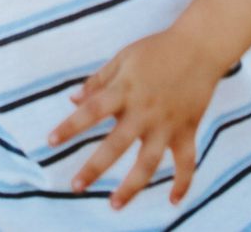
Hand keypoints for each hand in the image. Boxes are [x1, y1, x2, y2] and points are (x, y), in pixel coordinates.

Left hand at [48, 29, 218, 209]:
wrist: (200, 46)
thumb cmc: (157, 49)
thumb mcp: (124, 58)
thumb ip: (99, 80)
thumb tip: (73, 100)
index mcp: (125, 90)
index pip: (92, 111)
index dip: (70, 126)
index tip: (51, 141)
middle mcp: (144, 111)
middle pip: (116, 145)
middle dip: (95, 168)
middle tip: (76, 186)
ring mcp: (167, 124)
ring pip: (148, 162)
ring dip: (132, 186)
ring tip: (114, 204)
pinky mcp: (187, 129)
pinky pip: (187, 162)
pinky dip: (183, 182)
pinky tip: (173, 200)